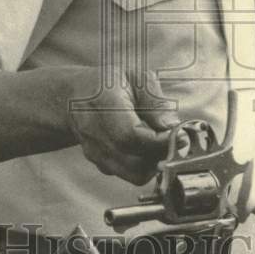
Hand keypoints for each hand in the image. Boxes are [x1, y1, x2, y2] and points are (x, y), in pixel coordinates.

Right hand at [66, 67, 179, 185]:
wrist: (74, 99)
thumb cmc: (108, 85)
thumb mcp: (136, 78)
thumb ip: (155, 102)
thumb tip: (172, 127)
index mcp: (103, 104)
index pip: (130, 135)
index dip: (159, 141)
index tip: (180, 136)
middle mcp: (94, 133)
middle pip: (134, 162)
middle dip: (161, 154)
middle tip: (174, 139)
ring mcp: (96, 152)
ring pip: (135, 174)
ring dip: (155, 163)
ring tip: (160, 142)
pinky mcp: (102, 165)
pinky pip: (130, 174)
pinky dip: (145, 166)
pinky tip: (147, 147)